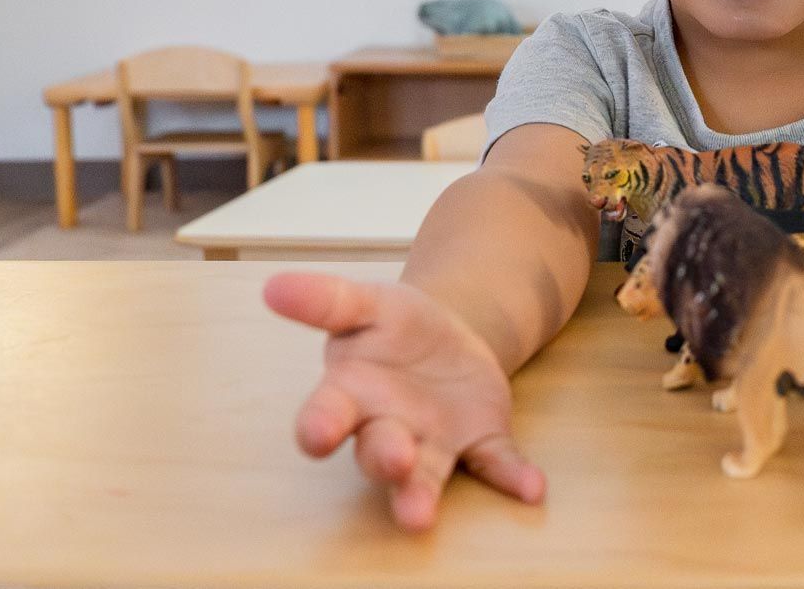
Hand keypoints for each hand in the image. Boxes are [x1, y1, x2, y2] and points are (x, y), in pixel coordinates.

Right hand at [263, 272, 544, 530]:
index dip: (318, 427)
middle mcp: (386, 428)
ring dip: (423, 495)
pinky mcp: (478, 443)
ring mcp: (433, 442)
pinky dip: (511, 476)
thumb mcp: (366, 302)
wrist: (446, 335)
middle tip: (394, 462)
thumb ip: (325, 298)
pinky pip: (493, 463)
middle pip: (377, 451)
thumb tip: (272, 286)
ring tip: (422, 516)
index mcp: (350, 392)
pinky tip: (531, 488)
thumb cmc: (392, 326)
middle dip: (384, 458)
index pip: (325, 414)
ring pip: (425, 476)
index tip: (315, 435)